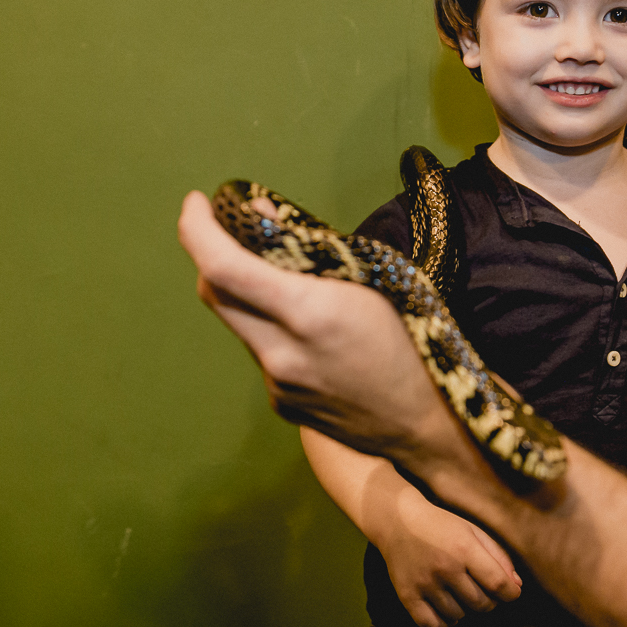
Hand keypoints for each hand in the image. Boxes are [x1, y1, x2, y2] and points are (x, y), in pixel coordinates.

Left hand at [177, 191, 462, 466]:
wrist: (429, 423)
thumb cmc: (414, 338)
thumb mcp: (374, 277)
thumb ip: (311, 249)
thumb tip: (260, 217)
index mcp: (307, 313)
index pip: (222, 267)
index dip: (197, 229)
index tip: (196, 202)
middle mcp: (280, 353)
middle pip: (213, 293)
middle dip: (210, 254)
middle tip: (226, 228)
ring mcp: (277, 384)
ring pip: (239, 324)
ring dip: (246, 293)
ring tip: (281, 277)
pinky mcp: (281, 404)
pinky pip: (261, 353)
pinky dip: (270, 327)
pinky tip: (306, 329)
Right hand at [377, 490, 521, 626]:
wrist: (398, 520)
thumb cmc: (442, 526)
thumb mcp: (473, 531)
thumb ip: (498, 557)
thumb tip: (516, 587)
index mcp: (464, 548)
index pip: (498, 584)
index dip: (511, 593)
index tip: (510, 593)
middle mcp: (445, 567)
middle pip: (481, 604)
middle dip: (489, 601)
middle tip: (480, 588)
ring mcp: (424, 583)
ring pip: (459, 616)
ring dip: (464, 609)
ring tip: (458, 592)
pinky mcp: (407, 595)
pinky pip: (432, 625)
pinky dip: (443, 623)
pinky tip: (446, 609)